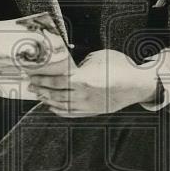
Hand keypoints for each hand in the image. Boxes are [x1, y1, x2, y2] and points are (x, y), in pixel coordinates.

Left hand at [28, 50, 156, 116]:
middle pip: (56, 94)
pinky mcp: (93, 111)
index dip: (42, 79)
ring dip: (48, 100)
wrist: (138, 84)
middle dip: (41, 89)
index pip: (56, 81)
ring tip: (39, 94)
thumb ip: (80, 61)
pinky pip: (72, 114)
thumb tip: (64, 59)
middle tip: (31, 84)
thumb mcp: (98, 56)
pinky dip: (59, 111)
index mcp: (84, 79)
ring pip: (62, 105)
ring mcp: (88, 105)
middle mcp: (84, 95)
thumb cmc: (119, 66)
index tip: (32, 75)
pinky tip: (52, 107)